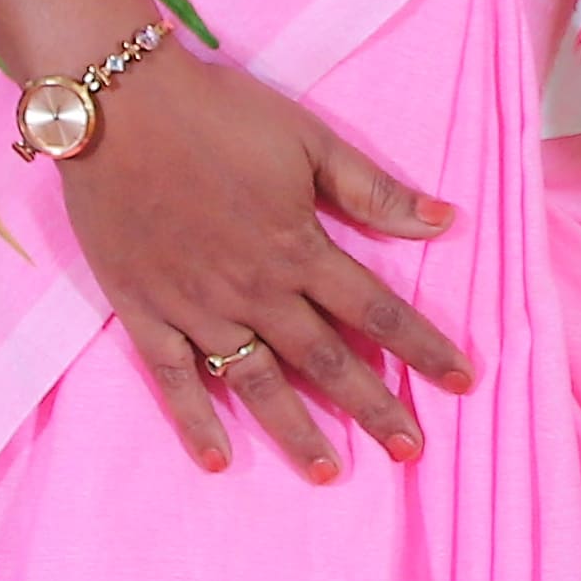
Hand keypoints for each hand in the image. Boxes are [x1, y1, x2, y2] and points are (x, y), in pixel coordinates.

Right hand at [57, 48, 481, 481]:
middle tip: (410, 451)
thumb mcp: (308, 138)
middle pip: (326, 359)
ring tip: (329, 473)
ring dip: (295, 430)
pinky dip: (195, 422)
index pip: (376, 309)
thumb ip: (372, 189)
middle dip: (373, 408)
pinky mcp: (144, 311)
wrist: (116, 107)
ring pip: (256, 382)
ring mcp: (196, 307)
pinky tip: (218, 461)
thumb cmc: (218, 112)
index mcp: (299, 248)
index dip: (423, 346)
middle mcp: (254, 290)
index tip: (463, 381)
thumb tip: (444, 220)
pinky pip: (173, 380)